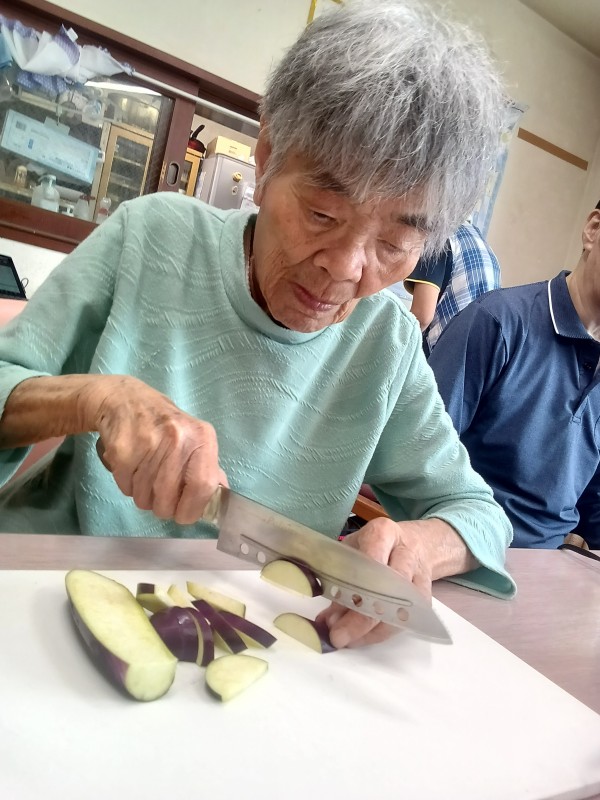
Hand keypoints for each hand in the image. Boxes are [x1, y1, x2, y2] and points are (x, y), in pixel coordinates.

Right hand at [84, 375, 226, 523]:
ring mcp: (148, 445)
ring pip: (145, 499)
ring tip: (145, 475)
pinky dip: (128, 486)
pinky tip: (132, 467)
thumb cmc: (166, 425)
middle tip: (161, 495)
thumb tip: (220, 499)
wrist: (126, 400)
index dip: (192, 509)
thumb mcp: (195, 438)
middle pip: (169, 501)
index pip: (203, 487)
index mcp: (201, 438)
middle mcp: (177, 439)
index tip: (184, 514)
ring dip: (144, 496)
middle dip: (164, 508)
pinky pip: (126, 489)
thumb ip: (209, 469)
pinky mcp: (122, 452)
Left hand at [316, 516, 473, 648]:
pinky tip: (363, 638)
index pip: (371, 560)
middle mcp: (405, 553)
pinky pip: (406, 622)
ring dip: (372, 631)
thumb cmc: (375, 545)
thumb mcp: (352, 548)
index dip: (355, 587)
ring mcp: (419, 576)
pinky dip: (383, 633)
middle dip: (362, 618)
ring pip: (400, 610)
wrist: (416, 543)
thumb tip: (325, 620)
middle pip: (388, 589)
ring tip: (348, 640)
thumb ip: (337, 578)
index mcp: (383, 534)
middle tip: (338, 636)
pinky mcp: (425, 598)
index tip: (335, 611)